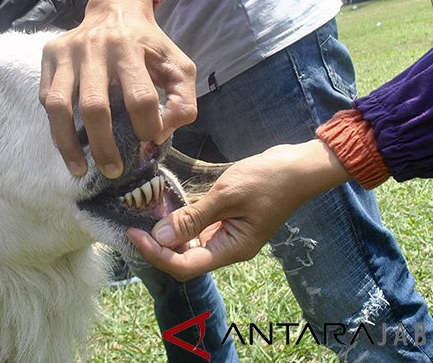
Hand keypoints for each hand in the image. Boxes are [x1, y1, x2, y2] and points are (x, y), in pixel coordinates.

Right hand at [40, 0, 196, 177]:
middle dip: (104, 147)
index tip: (150, 140)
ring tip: (80, 170)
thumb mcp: (178, 65)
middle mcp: (95, 48)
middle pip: (96, 107)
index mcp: (131, 48)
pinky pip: (46, 99)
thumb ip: (183, 100)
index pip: (141, 97)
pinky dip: (56, 127)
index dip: (148, 126)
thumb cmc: (149, 45)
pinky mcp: (50, 56)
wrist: (115, 8)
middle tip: (114, 171)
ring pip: (59, 107)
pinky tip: (69, 145)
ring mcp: (68, 52)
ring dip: (68, 144)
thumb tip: (162, 134)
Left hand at [127, 140, 350, 279]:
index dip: (156, 255)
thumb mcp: (227, 195)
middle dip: (158, 246)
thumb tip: (159, 237)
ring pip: (189, 244)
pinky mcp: (227, 220)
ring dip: (167, 234)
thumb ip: (192, 217)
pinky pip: (198, 228)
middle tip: (134, 224)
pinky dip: (181, 221)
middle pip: (184, 259)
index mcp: (232, 249)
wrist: (299, 166)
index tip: (134, 234)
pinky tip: (166, 207)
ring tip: (145, 216)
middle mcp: (228, 248)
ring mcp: (228, 234)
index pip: (185, 266)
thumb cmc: (267, 179)